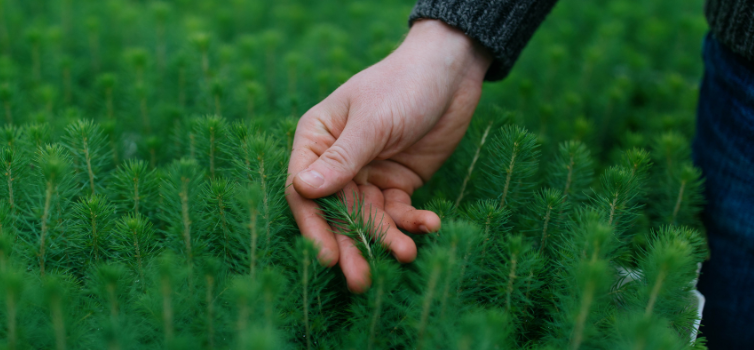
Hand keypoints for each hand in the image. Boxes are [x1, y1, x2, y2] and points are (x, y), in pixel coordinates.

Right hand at [286, 19, 492, 291]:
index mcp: (317, 140)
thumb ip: (341, 159)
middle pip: (336, 213)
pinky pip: (398, 212)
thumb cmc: (403, 84)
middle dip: (350, 245)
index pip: (304, 190)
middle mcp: (337, 162)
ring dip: (386, 238)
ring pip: (369, 218)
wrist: (452, 71)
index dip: (314, 226)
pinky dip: (412, 222)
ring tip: (406, 255)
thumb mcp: (372, 121)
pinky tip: (430, 226)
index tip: (328, 257)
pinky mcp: (398, 183)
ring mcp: (368, 174)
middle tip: (360, 281)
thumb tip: (301, 190)